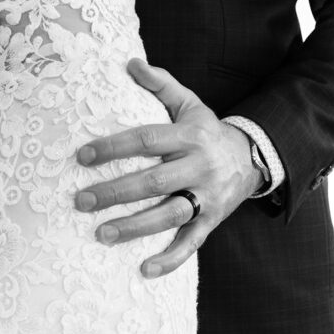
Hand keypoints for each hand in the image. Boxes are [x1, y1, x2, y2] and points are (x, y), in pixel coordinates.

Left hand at [74, 58, 263, 277]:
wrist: (252, 158)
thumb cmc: (207, 131)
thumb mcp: (190, 104)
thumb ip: (161, 84)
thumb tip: (129, 62)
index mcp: (189, 136)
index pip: (146, 139)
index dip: (114, 147)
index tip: (82, 156)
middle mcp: (199, 166)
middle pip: (154, 181)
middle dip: (116, 192)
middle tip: (81, 200)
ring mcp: (207, 196)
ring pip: (169, 215)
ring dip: (134, 227)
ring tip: (101, 234)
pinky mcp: (212, 220)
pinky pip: (191, 243)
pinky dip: (169, 259)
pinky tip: (144, 270)